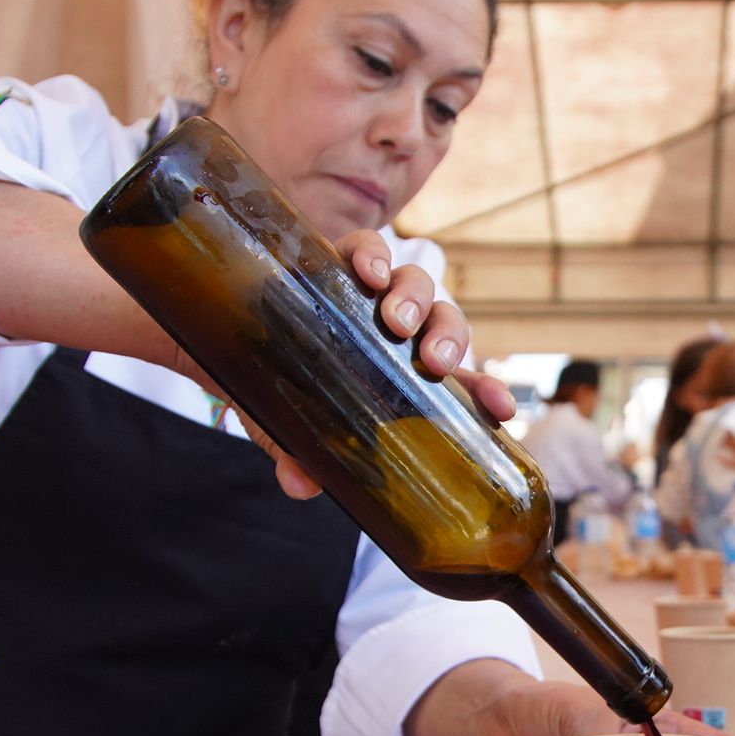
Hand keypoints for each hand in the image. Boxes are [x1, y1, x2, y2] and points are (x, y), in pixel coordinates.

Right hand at [225, 231, 515, 498]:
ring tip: (395, 319)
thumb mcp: (289, 423)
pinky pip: (365, 248)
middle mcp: (400, 329)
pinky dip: (370, 256)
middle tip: (433, 361)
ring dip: (413, 298)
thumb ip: (297, 453)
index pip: (460, 381)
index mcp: (407, 373)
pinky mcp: (341, 258)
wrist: (232, 327)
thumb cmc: (282, 381)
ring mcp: (374, 291)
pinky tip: (367, 272)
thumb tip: (300, 487)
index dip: (486, 391)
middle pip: (445, 323)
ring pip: (415, 283)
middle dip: (447, 338)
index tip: (502, 409)